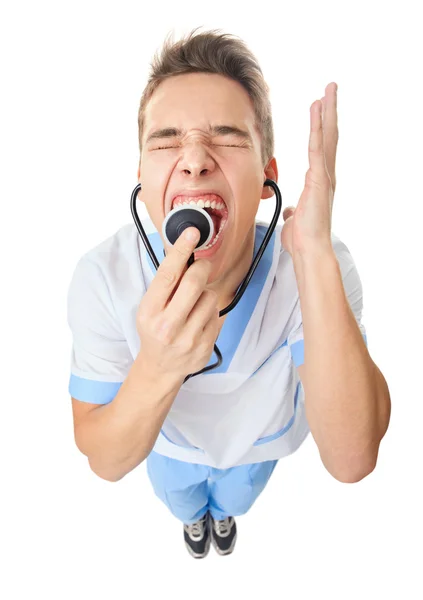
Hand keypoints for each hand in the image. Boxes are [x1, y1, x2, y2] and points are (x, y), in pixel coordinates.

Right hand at [136, 228, 218, 379]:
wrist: (161, 367)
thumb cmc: (155, 330)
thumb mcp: (150, 307)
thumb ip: (166, 285)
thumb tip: (184, 253)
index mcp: (150, 312)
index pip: (167, 275)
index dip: (181, 251)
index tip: (192, 232)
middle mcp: (168, 326)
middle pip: (194, 283)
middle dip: (202, 268)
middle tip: (201, 266)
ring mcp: (188, 338)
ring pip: (210, 297)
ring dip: (205, 293)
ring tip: (194, 303)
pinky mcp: (205, 346)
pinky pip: (217, 314)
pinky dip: (210, 311)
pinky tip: (199, 319)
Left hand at [281, 82, 337, 256]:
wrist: (309, 249)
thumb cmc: (302, 237)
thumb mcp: (294, 219)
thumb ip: (293, 210)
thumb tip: (291, 210)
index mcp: (318, 182)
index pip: (320, 148)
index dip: (320, 127)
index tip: (319, 109)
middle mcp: (325, 175)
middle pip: (329, 136)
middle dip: (329, 111)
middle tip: (330, 88)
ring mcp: (324, 176)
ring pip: (326, 137)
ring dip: (326, 112)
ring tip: (327, 90)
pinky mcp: (319, 179)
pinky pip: (317, 148)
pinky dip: (317, 128)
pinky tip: (317, 110)